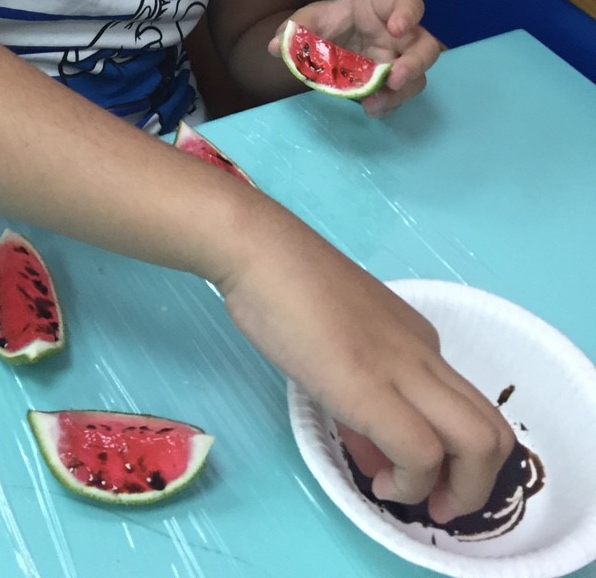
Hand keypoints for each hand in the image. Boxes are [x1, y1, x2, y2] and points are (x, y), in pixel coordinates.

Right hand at [215, 214, 514, 521]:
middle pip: (495, 433)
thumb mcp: (335, 346)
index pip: (466, 411)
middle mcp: (426, 354)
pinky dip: (411, 483)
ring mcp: (404, 369)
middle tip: (432, 505)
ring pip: (482, 444)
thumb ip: (360, 397)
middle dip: (477, 486)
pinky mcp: (371, 387)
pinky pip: (422, 452)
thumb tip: (373, 453)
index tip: (401, 470)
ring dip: (461, 492)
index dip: (449, 457)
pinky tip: (378, 483)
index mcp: (419, 342)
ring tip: (412, 501)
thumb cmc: (285, 287)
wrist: (260, 251)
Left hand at [270, 0, 440, 116]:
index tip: (396, 28)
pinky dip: (388, 105)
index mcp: (380, 10)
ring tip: (375, 104)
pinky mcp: (391, 84)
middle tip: (394, 77)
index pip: (408, 3)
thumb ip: (294, 29)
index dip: (408, 14)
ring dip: (401, 93)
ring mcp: (398, 61)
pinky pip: (399, 97)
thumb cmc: (326, 23)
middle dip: (416, 62)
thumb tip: (276, 47)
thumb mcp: (307, 20)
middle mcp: (398, 36)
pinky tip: (371, 110)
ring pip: (416, 77)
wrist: (326, 44)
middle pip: (426, 46)